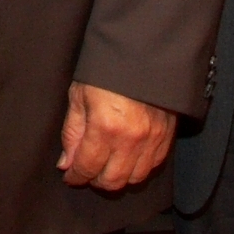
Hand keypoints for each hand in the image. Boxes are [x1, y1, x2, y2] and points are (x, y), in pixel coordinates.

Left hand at [57, 82, 176, 191]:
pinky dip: (138, 168)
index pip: (87, 167)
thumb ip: (72, 134)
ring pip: (135, 178)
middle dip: (95, 180)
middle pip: (112, 181)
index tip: (70, 176)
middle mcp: (131, 138)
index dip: (75, 176)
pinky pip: (154, 165)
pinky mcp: (167, 135)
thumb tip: (66, 164)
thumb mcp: (79, 96)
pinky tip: (127, 158)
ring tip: (107, 166)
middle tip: (87, 171)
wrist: (140, 52)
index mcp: (105, 127)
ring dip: (118, 177)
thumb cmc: (105, 71)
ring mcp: (152, 139)